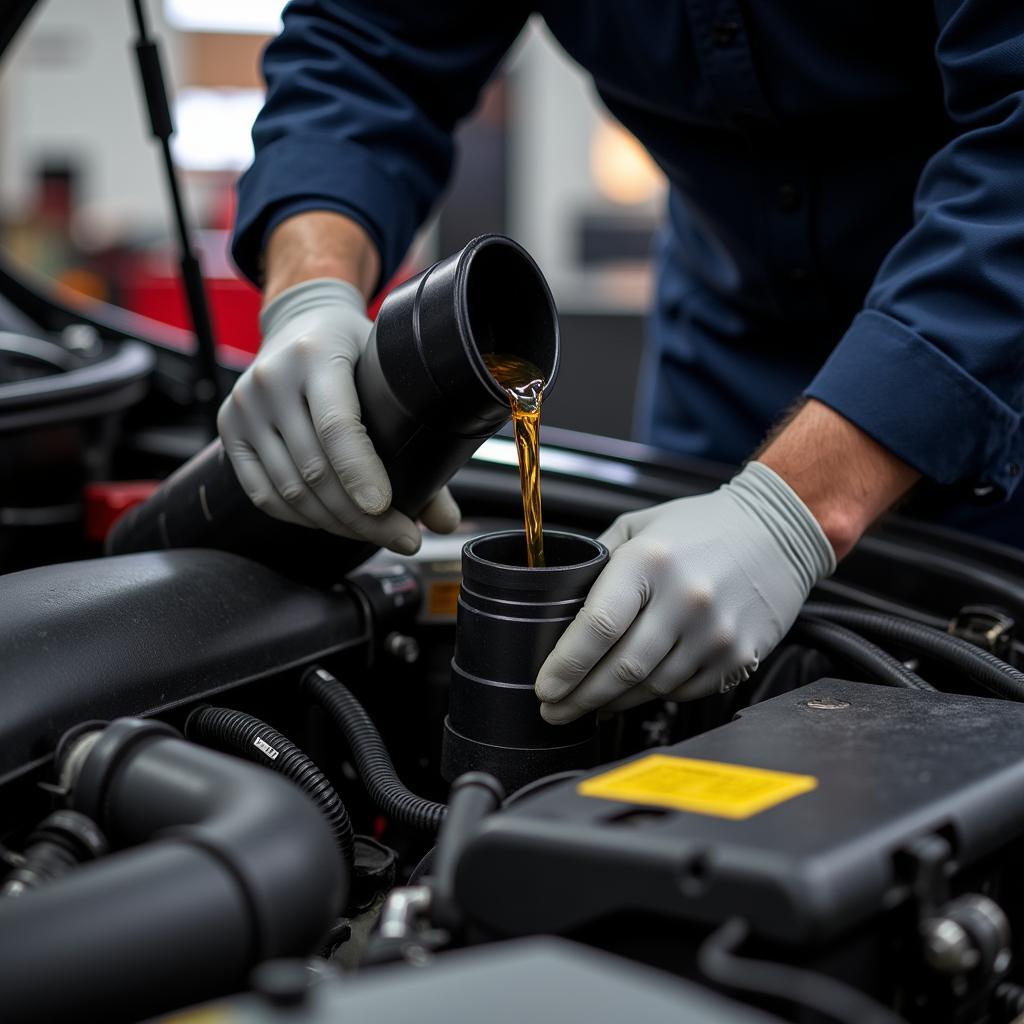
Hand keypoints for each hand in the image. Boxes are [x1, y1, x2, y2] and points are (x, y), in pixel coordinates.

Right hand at [218, 277, 459, 552]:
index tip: (386, 510)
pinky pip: (263, 494)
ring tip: (375, 534)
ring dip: (336, 524)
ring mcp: (244, 405)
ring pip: (290, 489)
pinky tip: (334, 524)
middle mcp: (272, 378)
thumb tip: (444, 521)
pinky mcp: (228, 428)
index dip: (361, 473)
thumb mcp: (391, 371)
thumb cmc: (356, 349)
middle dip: (362, 516)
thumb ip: (423, 438)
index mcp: (315, 354)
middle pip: (316, 469)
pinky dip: (301, 518)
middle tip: (403, 538)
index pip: (336, 426)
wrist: (300, 320)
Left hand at [535, 462, 835, 722]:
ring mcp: (716, 632)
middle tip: (555, 710)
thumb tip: (560, 605)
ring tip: (591, 704)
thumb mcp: (639, 527)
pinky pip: (685, 691)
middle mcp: (685, 599)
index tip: (545, 686)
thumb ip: (599, 563)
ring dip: (614, 702)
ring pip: (651, 687)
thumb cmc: (701, 526)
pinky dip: (656, 695)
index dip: (565, 666)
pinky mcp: (739, 655)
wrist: (778, 530)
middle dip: (579, 697)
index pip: (597, 627)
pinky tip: (638, 690)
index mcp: (650, 561)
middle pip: (620, 669)